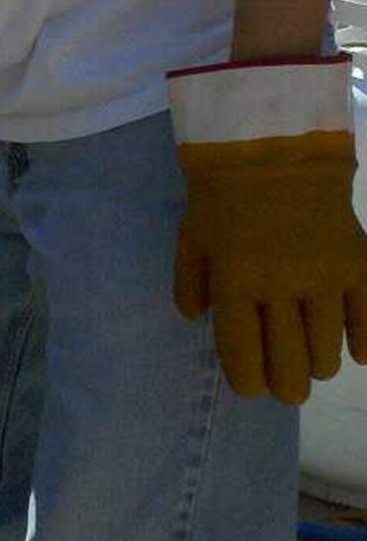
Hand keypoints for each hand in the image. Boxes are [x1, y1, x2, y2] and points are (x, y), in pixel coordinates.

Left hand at [168, 58, 366, 402]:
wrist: (275, 152)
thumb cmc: (223, 197)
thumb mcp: (191, 238)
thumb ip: (190, 285)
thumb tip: (199, 323)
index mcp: (235, 282)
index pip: (242, 354)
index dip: (247, 381)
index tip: (251, 388)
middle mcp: (281, 288)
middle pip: (290, 368)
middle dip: (285, 387)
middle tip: (283, 385)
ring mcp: (324, 280)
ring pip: (327, 355)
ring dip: (316, 366)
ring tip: (308, 358)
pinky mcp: (358, 268)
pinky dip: (361, 346)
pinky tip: (352, 350)